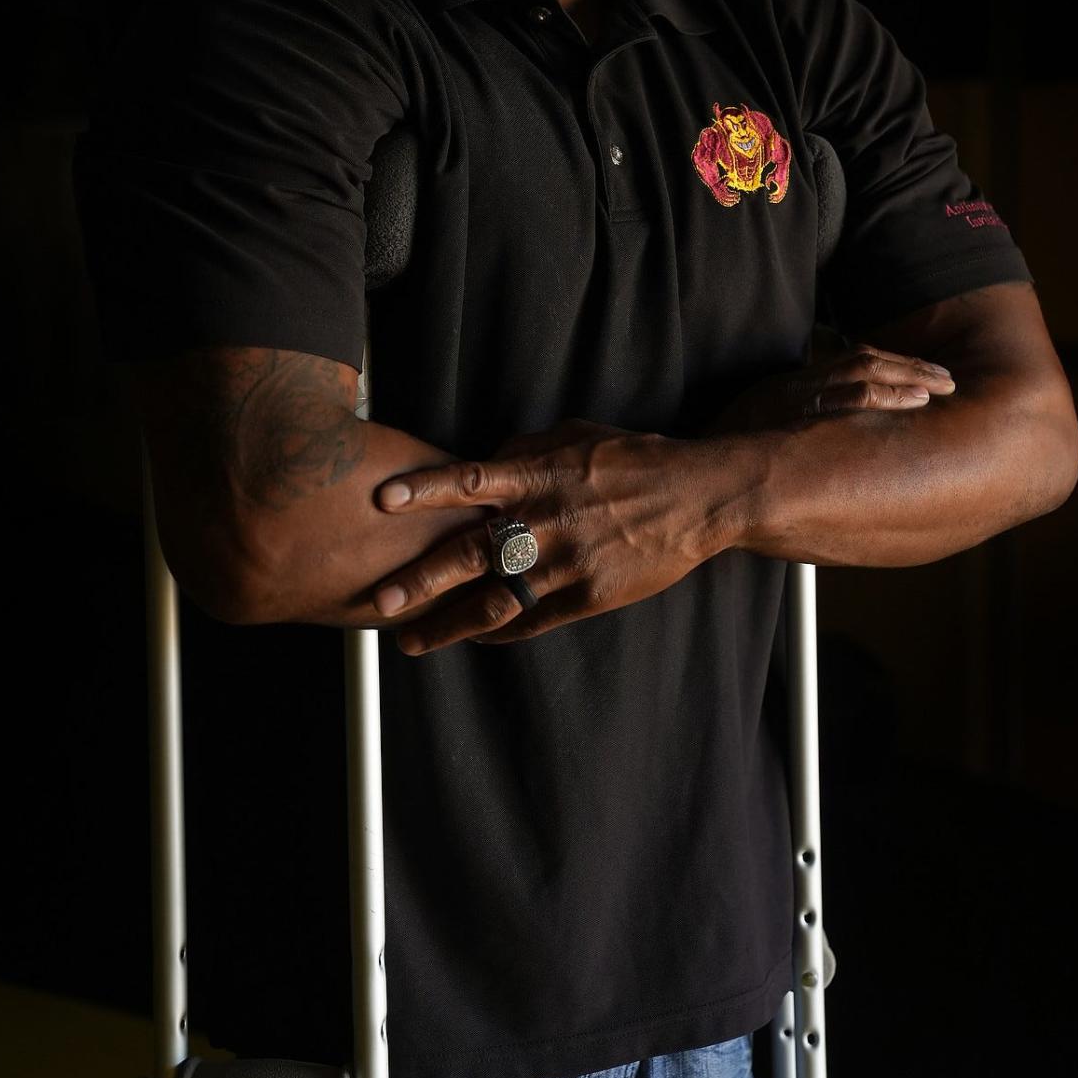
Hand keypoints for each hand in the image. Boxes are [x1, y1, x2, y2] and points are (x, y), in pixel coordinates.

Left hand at [369, 420, 714, 655]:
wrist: (699, 498)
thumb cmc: (634, 460)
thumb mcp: (577, 436)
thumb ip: (525, 450)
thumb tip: (483, 461)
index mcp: (540, 475)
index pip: (471, 480)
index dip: (425, 490)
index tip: (383, 500)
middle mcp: (548, 520)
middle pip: (472, 552)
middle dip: (421, 580)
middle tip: (379, 600)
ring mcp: (569, 562)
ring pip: (497, 600)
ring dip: (449, 624)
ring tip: (410, 642)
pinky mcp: (590, 595)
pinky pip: (533, 620)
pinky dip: (497, 631)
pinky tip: (470, 636)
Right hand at [715, 341, 955, 434]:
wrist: (702, 470)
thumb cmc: (733, 448)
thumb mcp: (768, 419)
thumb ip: (803, 415)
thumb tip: (841, 424)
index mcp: (798, 382)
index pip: (855, 361)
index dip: (894, 365)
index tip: (925, 375)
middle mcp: (802, 384)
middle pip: (866, 363)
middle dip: (911, 369)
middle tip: (948, 379)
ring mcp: (801, 399)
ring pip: (862, 375)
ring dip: (906, 379)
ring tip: (939, 388)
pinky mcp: (799, 416)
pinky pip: (847, 400)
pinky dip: (883, 396)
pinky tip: (913, 402)